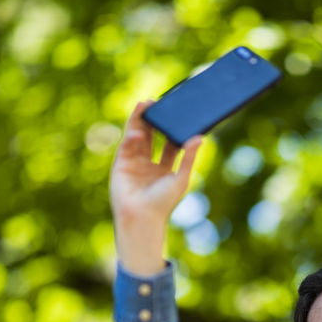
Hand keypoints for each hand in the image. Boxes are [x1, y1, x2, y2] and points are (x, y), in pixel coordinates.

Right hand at [109, 101, 202, 274]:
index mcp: (164, 168)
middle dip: (153, 119)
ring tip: (144, 103)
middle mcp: (148, 164)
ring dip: (139, 120)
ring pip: (137, 137)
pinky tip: (137, 131)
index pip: (168, 143)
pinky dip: (131, 137)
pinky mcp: (120, 164)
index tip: (177, 113)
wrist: (142, 218)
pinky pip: (126, 146)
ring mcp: (133, 163)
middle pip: (151, 136)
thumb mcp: (181, 178)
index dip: (172, 129)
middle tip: (158, 102)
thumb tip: (200, 137)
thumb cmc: (163, 203)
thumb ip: (189, 157)